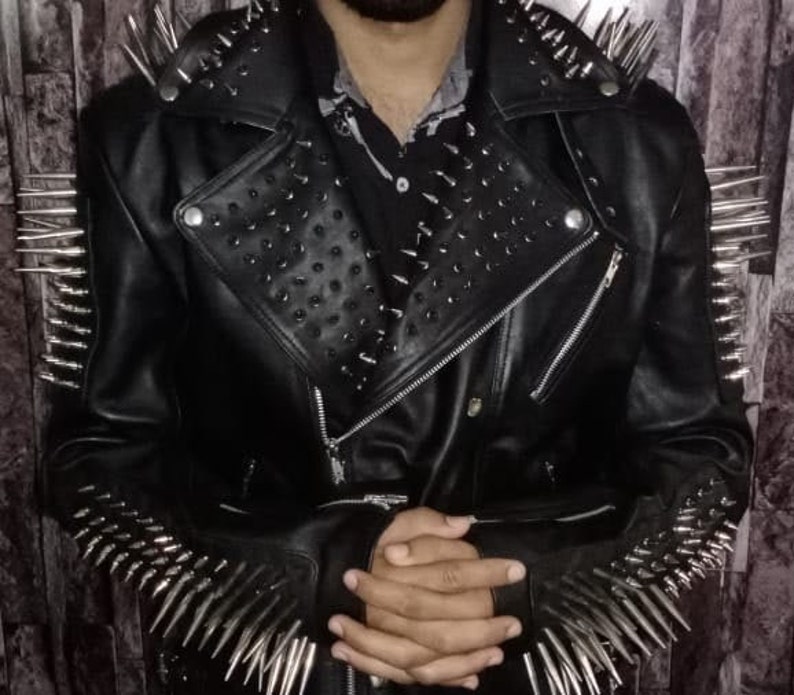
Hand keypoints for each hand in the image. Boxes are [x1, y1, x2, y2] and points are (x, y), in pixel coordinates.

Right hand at [328, 508, 525, 688]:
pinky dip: (445, 679)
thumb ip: (428, 523)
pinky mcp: (384, 654)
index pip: (451, 573)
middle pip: (444, 626)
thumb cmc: (372, 544)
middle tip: (514, 623)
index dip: (486, 573)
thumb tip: (463, 525)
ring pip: (430, 658)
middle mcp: (391, 609)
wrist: (329, 569)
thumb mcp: (396, 522)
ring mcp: (385, 637)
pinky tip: (471, 677)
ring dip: (468, 658)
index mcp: (398, 571)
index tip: (515, 571)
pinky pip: (414, 676)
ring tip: (497, 652)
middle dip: (484, 627)